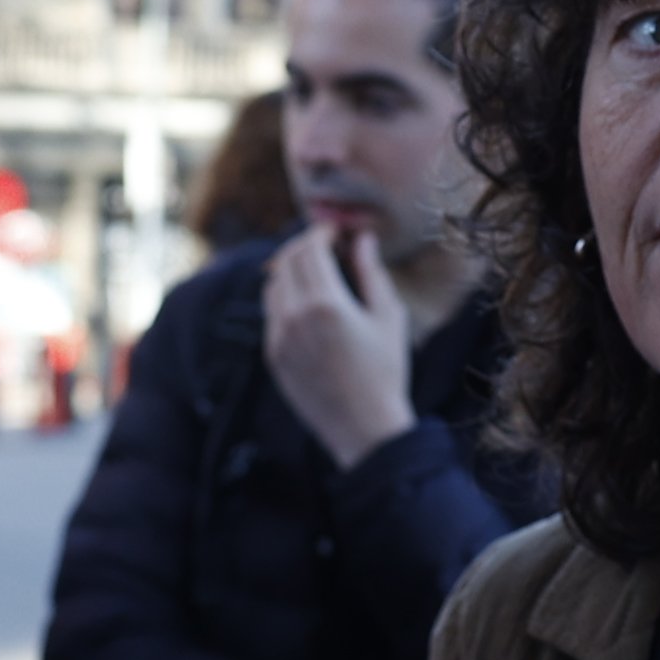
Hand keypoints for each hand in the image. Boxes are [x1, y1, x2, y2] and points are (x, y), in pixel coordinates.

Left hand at [260, 220, 420, 463]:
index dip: (321, 233)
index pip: (310, 249)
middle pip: (287, 261)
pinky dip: (285, 298)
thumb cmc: (386, 372)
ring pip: (273, 285)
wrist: (364, 429)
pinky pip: (271, 314)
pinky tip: (308, 304)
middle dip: (305, 246)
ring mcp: (278, 338)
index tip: (336, 231)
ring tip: (317, 272)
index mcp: (326, 304)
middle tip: (326, 245)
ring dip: (292, 270)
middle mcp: (294, 317)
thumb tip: (362, 239)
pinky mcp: (273, 356)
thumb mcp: (388, 317)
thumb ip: (371, 273)